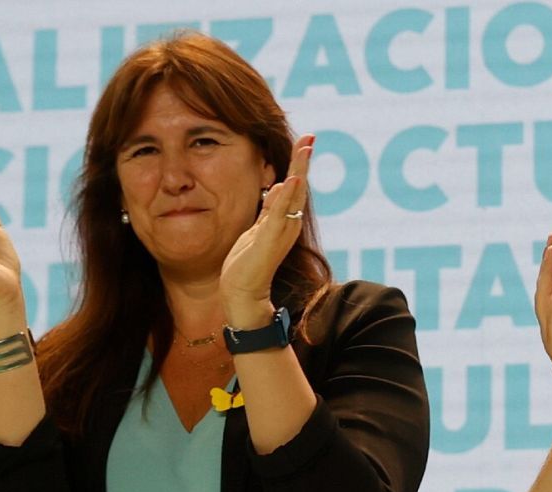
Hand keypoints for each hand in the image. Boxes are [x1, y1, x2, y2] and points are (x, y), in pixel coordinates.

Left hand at [220, 134, 313, 326]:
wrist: (242, 293)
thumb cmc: (247, 265)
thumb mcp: (258, 229)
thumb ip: (268, 209)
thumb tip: (276, 186)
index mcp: (284, 220)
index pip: (294, 186)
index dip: (299, 163)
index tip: (305, 140)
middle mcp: (288, 224)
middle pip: (299, 186)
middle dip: (303, 161)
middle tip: (310, 137)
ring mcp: (281, 232)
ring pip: (293, 195)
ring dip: (299, 170)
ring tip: (305, 148)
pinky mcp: (270, 240)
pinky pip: (280, 214)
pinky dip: (286, 196)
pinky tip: (291, 180)